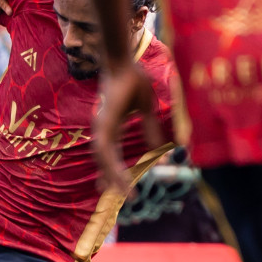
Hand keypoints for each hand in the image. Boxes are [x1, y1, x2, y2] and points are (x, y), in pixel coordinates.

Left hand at [92, 63, 163, 191]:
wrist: (123, 61)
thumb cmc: (133, 80)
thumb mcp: (147, 109)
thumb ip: (150, 129)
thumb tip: (161, 149)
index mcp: (111, 127)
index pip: (112, 155)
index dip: (116, 172)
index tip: (123, 188)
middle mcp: (103, 130)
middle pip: (105, 162)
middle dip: (112, 181)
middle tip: (123, 200)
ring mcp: (101, 128)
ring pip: (104, 161)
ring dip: (114, 178)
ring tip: (126, 195)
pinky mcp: (103, 125)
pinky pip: (106, 152)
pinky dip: (112, 167)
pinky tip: (119, 180)